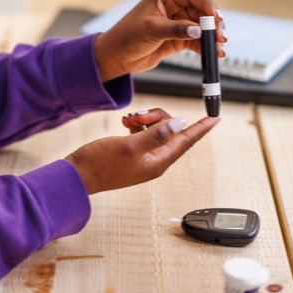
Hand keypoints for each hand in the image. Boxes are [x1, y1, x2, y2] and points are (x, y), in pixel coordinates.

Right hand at [65, 109, 218, 194]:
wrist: (77, 176)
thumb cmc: (100, 164)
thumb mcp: (130, 146)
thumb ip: (156, 134)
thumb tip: (181, 123)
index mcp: (158, 162)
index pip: (186, 141)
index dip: (201, 128)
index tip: (215, 118)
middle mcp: (153, 160)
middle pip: (169, 130)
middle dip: (156, 117)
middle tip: (137, 116)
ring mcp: (142, 157)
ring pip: (155, 129)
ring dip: (144, 120)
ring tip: (127, 120)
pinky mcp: (130, 152)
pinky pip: (142, 133)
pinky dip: (136, 124)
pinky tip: (125, 123)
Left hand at [92, 0, 225, 81]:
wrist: (117, 57)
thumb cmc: (127, 37)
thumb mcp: (152, 30)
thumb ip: (176, 29)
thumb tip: (198, 29)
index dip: (207, 4)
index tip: (216, 16)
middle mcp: (172, 7)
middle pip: (200, 11)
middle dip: (212, 23)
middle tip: (221, 35)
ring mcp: (176, 23)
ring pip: (201, 27)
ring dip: (211, 36)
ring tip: (220, 47)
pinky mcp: (178, 38)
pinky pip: (196, 40)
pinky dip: (205, 46)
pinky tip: (213, 53)